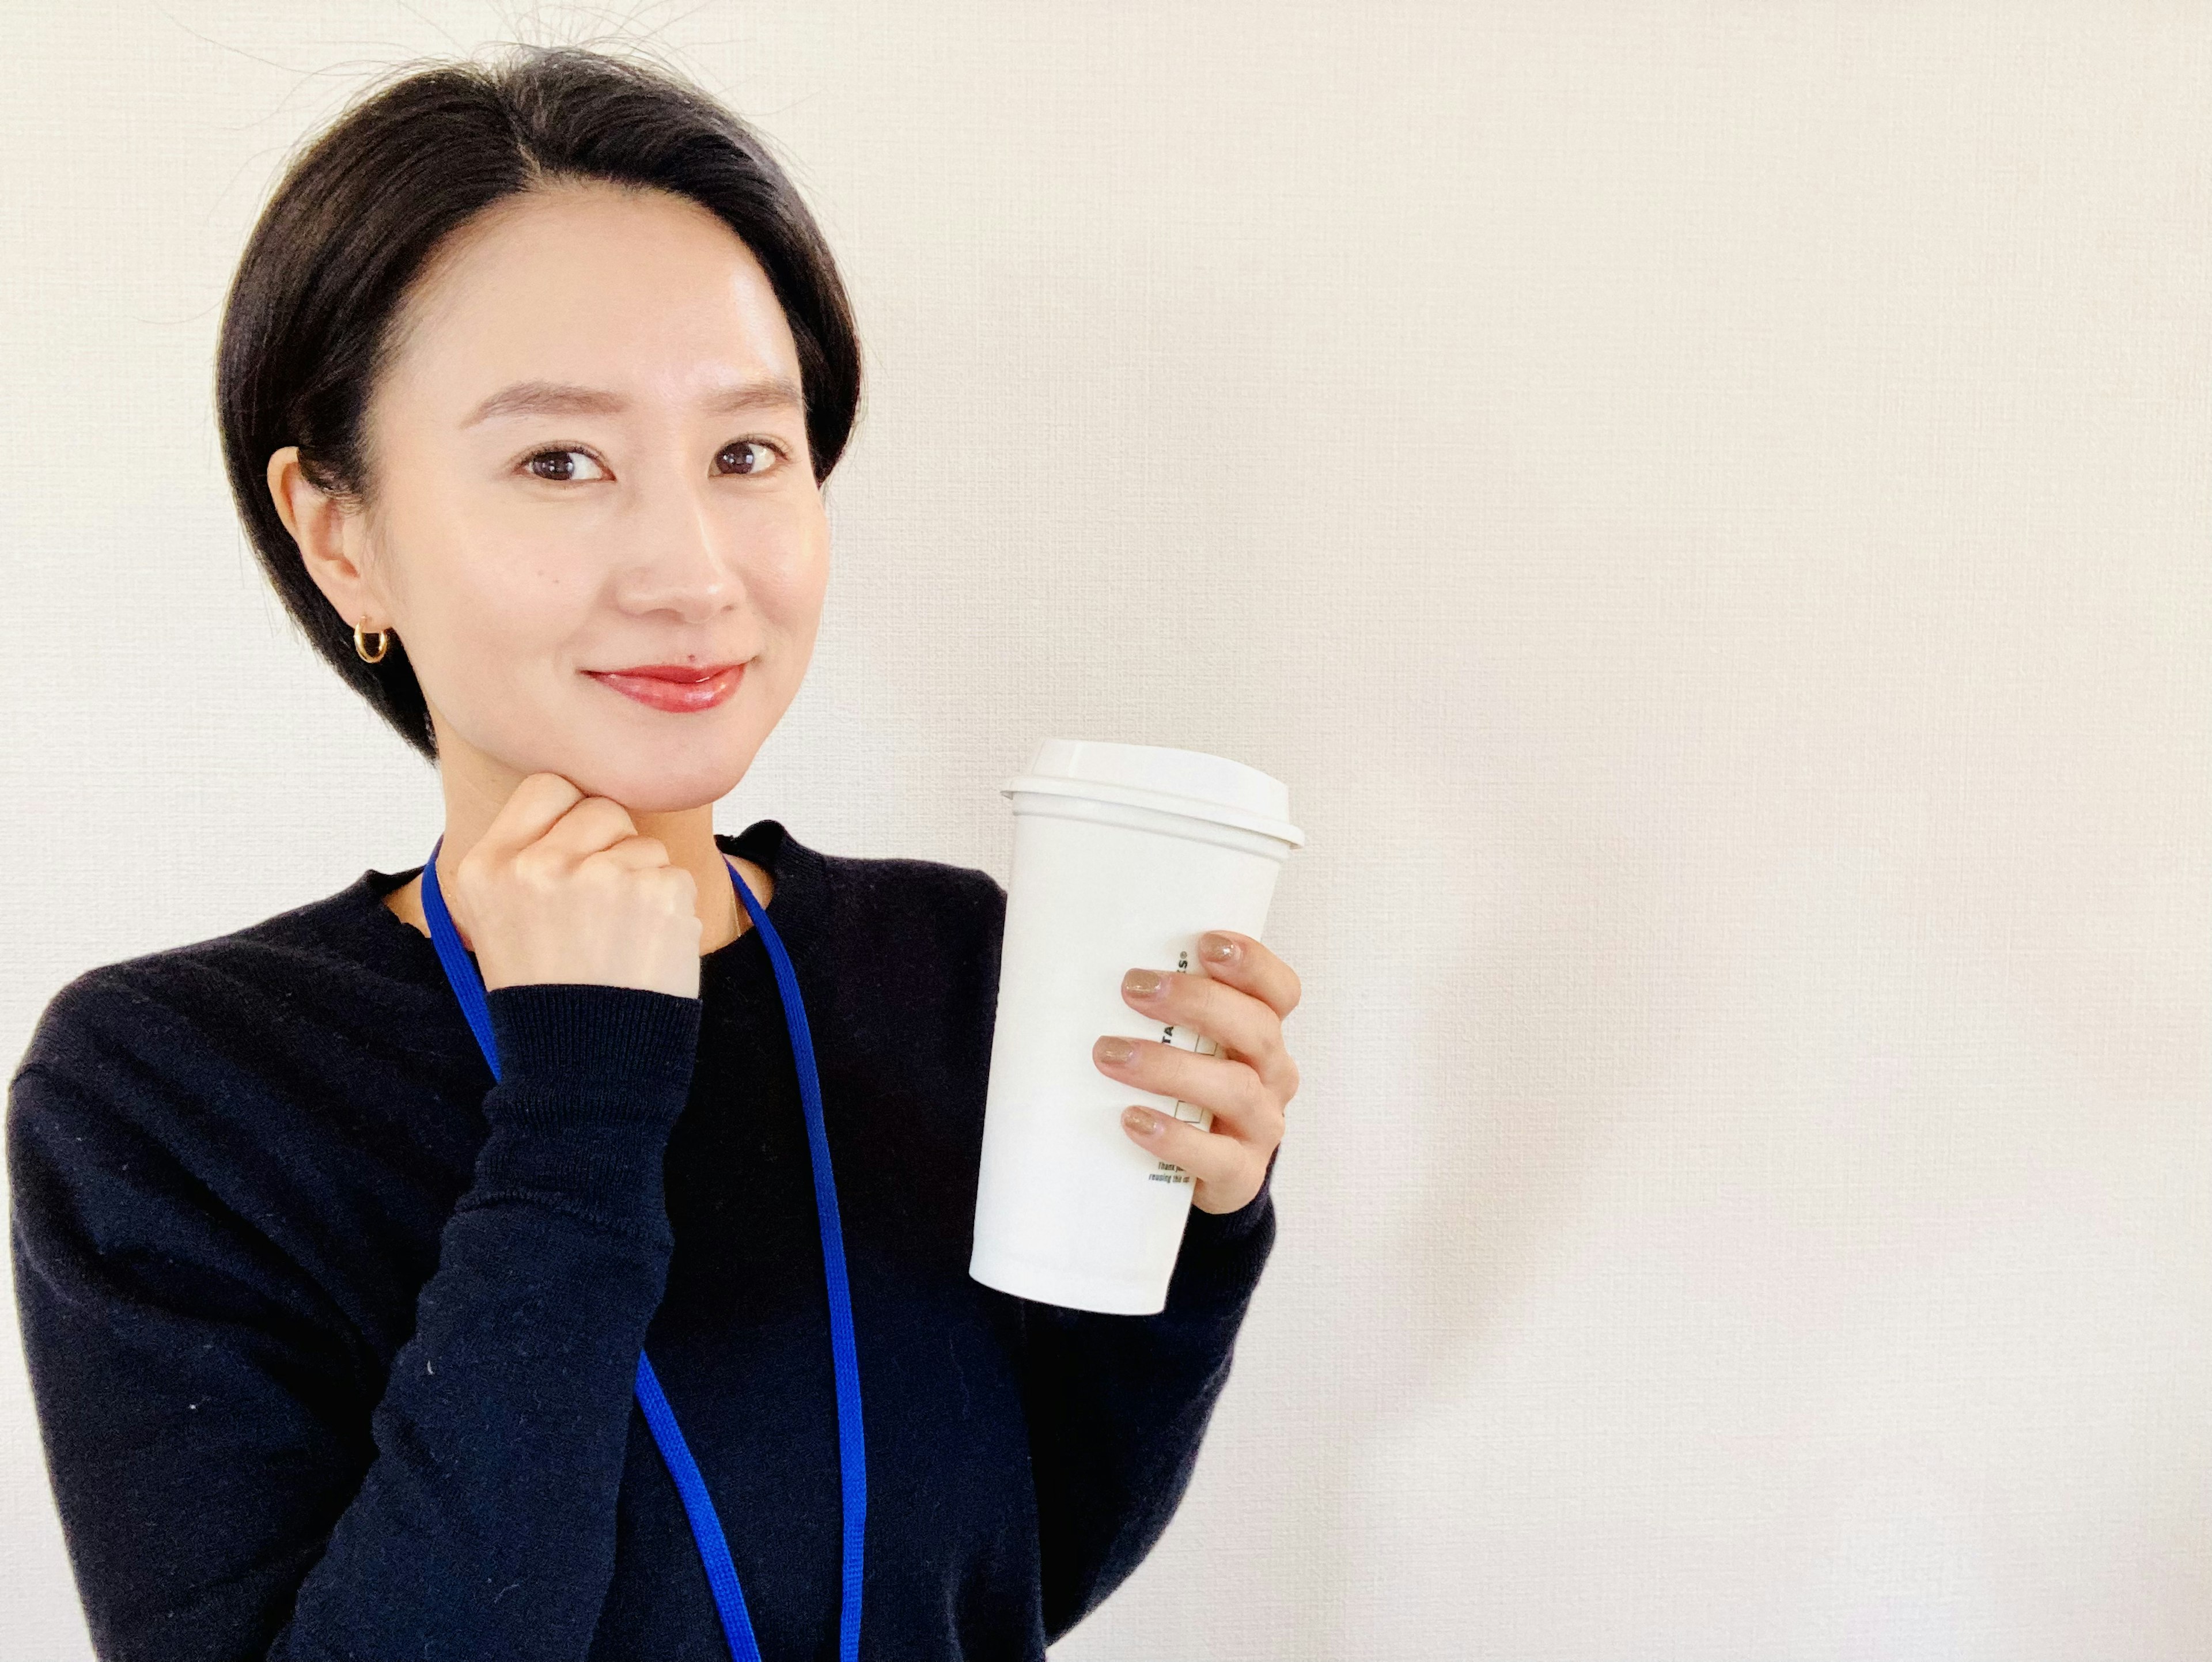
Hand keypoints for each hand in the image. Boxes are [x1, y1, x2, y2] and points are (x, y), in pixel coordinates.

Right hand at [443, 773, 704, 998]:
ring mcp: (599, 876)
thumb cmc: (548, 997)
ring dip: (644, 883)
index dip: (572, 815)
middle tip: (604, 907)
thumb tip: (579, 808)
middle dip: (614, 847)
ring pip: (644, 846)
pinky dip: (672, 910)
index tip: (579, 850)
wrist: (585, 1069)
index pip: (547, 787)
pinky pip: (676, 876)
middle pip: (602, 809)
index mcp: (487, 867)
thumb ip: (529, 860)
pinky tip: (646, 950)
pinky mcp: (655, 892)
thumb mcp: (500, 923)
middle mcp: (538, 864)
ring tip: (620, 940)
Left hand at [1092, 930, 1301, 1213]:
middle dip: (1197, 1002)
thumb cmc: (1178, 1092)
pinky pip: (1217, 1156)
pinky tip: (1133, 1120)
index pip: (1279, 991)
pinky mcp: (1240, 1175)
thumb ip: (1155, 1010)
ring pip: (1235, 1088)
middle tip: (1133, 989)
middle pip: (1257, 1029)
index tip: (1206, 943)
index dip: (1253, 964)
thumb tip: (1071, 966)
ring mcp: (1261, 1126)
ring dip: (1170, 1067)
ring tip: (1111, 1055)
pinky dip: (1175, 1136)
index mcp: (1261, 1033)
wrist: (1193, 1176)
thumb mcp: (1180, 1045)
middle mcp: (1272, 1074)